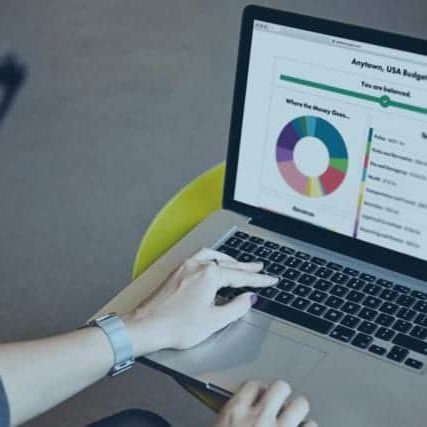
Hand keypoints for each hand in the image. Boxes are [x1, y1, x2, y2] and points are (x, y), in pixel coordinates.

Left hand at [124, 248, 277, 354]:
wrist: (147, 326)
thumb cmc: (176, 325)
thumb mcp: (214, 321)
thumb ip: (236, 307)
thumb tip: (248, 298)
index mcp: (209, 275)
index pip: (241, 276)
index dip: (259, 279)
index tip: (270, 279)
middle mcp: (197, 266)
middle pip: (228, 264)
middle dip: (246, 266)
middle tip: (259, 267)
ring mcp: (185, 267)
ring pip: (213, 257)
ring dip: (228, 260)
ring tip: (238, 264)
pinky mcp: (177, 272)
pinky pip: (200, 258)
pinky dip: (213, 259)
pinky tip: (213, 265)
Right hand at [213, 380, 316, 426]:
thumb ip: (229, 421)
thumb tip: (234, 420)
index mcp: (235, 413)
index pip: (253, 385)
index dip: (259, 389)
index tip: (260, 395)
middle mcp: (260, 417)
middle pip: (280, 387)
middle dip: (282, 395)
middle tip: (280, 405)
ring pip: (301, 404)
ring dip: (298, 412)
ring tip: (295, 419)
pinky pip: (312, 426)